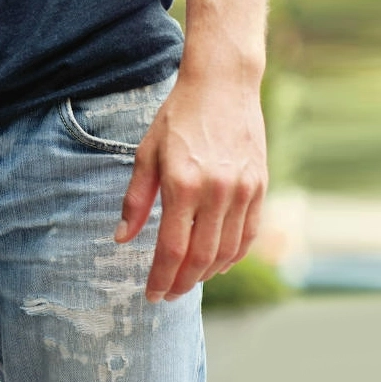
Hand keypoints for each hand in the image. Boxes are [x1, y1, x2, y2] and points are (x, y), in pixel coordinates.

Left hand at [116, 72, 267, 301]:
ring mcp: (243, 189)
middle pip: (201, 257)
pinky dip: (234, 254)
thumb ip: (135, 202)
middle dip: (182, 283)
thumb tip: (121, 239)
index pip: (172, 249)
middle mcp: (217, 191)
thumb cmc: (177, 118)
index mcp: (183, 185)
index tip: (150, 295)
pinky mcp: (259, 185)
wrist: (223, 85)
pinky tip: (217, 264)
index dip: (160, 278)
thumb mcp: (146, 156)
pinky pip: (249, 233)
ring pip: (227, 250)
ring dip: (207, 273)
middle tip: (167, 296)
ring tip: (188, 283)